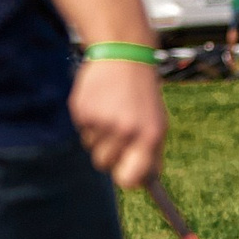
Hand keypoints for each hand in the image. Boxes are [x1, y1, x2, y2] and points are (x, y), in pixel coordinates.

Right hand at [72, 57, 166, 187]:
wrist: (125, 54)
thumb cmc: (142, 94)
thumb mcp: (157, 121)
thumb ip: (151, 152)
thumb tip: (147, 183)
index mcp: (149, 135)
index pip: (130, 177)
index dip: (125, 179)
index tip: (124, 174)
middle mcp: (126, 130)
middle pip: (104, 164)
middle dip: (108, 154)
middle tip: (115, 133)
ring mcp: (102, 120)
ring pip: (90, 147)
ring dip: (97, 135)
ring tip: (110, 111)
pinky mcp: (82, 110)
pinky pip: (81, 130)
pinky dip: (88, 120)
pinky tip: (100, 101)